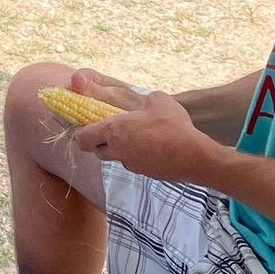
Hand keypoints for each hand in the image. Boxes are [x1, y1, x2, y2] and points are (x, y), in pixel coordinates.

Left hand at [67, 72, 215, 184]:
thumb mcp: (157, 100)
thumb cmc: (173, 125)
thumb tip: (145, 103)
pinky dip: (136, 157)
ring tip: (133, 138)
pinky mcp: (144, 173)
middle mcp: (118, 150)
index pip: (82, 138)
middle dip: (97, 142)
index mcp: (114, 131)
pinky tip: (150, 148)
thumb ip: (144, 100)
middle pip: (95, 151)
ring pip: (115, 158)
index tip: (84, 128)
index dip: (80, 134)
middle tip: (108, 133)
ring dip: (118, 150)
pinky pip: (133, 164)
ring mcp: (131, 164)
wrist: (194, 156)